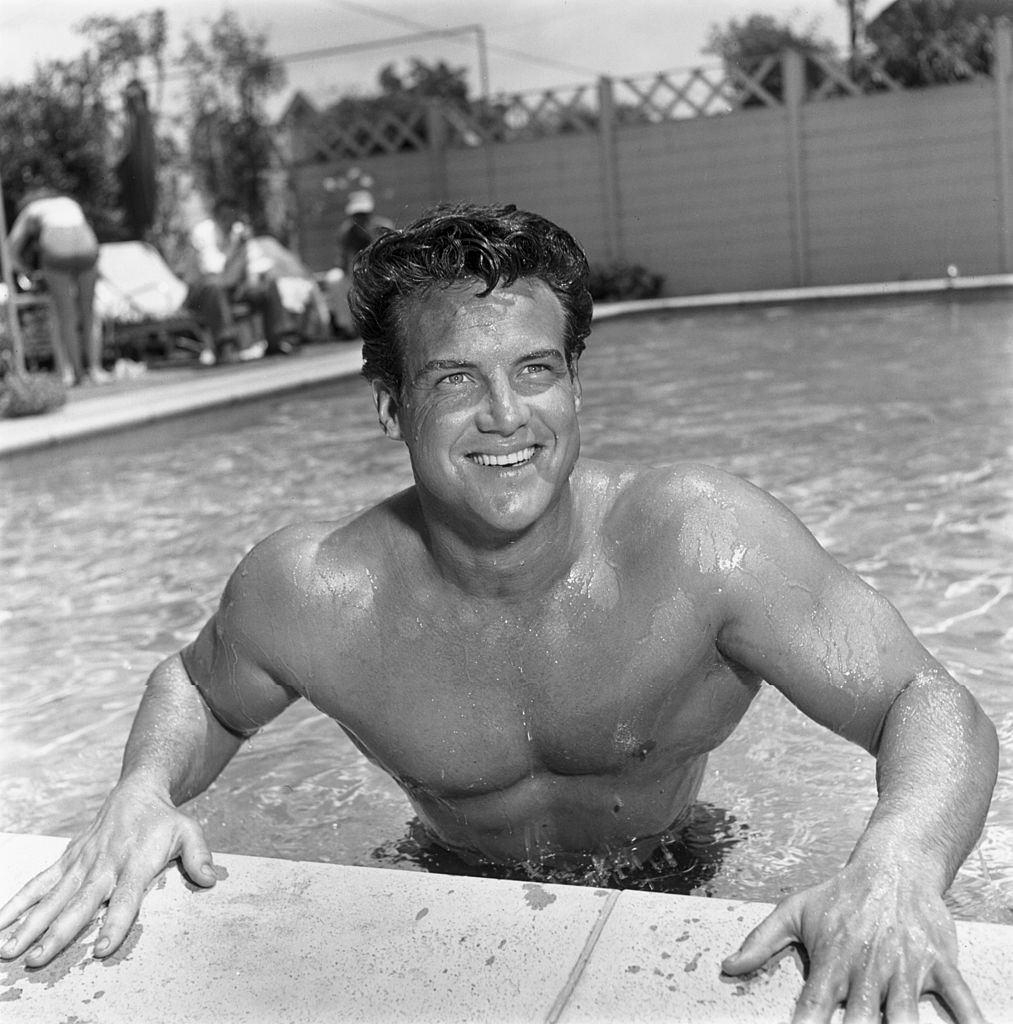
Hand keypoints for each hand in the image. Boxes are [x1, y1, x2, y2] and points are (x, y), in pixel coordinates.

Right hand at [0, 779, 217, 966]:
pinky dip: (18, 901)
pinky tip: (0, 923)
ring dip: (30, 924)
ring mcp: (82, 862)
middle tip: (38, 960)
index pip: (126, 898)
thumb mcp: (189, 831)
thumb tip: (210, 880)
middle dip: (58, 932)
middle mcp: (105, 864)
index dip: (115, 923)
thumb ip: (199, 856)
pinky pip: (39, 882)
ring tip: (9, 951)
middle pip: (80, 903)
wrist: (137, 790)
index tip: (101, 949)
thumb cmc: (164, 820)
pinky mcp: (67, 859)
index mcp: (136, 861)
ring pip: (53, 897)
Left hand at [721, 864, 983, 1022]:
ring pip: (907, 1018)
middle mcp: (868, 969)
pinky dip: (972, 1020)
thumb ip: (760, 942)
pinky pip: (962, 1000)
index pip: (812, 1009)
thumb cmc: (840, 894)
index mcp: (831, 961)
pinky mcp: (940, 964)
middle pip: (861, 1021)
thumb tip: (727, 968)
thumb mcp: (794, 911)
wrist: (892, 866)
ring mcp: (906, 968)